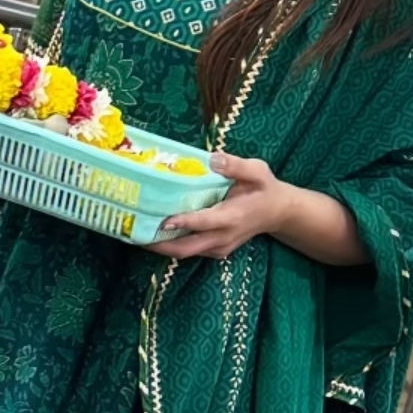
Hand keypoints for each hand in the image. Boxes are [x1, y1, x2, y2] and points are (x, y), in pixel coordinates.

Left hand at [149, 152, 287, 259]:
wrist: (278, 213)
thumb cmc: (265, 189)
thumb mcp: (258, 171)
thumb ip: (236, 166)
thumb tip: (212, 159)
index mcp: (232, 217)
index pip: (204, 222)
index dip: (184, 222)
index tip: (163, 221)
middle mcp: (223, 237)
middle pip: (187, 248)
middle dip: (160, 245)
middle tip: (134, 234)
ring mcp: (218, 247)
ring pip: (185, 253)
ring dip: (161, 247)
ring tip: (136, 235)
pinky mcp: (215, 250)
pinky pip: (190, 251)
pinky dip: (172, 245)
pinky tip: (155, 234)